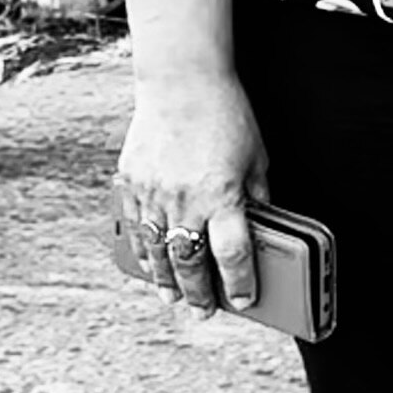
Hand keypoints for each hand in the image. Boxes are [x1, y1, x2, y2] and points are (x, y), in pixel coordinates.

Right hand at [107, 72, 267, 314]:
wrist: (182, 81)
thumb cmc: (228, 117)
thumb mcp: (258, 159)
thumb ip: (257, 197)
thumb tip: (260, 229)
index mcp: (223, 196)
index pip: (233, 254)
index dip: (239, 283)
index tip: (243, 301)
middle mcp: (185, 200)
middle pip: (190, 262)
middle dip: (198, 292)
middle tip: (204, 311)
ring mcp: (153, 193)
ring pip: (157, 250)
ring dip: (165, 279)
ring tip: (173, 298)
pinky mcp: (132, 182)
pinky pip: (135, 226)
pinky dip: (142, 249)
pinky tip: (149, 263)